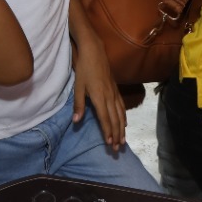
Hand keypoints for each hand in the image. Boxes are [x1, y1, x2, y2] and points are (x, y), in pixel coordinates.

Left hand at [71, 28, 125, 150]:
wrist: (95, 52)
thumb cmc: (84, 69)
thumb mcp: (78, 87)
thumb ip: (78, 104)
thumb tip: (76, 121)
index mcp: (99, 98)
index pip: (105, 119)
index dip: (108, 132)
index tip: (109, 144)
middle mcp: (110, 97)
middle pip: (115, 120)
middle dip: (116, 135)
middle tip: (117, 149)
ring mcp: (114, 93)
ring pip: (121, 114)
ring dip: (122, 129)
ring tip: (123, 140)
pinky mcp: (116, 89)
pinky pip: (122, 107)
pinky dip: (124, 117)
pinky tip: (125, 123)